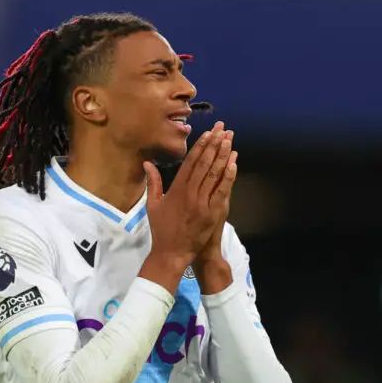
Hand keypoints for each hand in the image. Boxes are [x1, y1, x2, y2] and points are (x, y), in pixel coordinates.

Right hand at [139, 122, 230, 293]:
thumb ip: (153, 182)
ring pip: (214, 174)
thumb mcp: (153, 205)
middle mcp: (189, 193)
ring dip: (223, 155)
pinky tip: (234, 163)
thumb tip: (147, 163)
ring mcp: (201, 203)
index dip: (201, 146)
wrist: (171, 253)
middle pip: (204, 163)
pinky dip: (228, 176)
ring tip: (229, 140)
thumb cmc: (161, 230)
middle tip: (223, 129)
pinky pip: (222, 191)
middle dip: (214, 144)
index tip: (209, 133)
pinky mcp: (211, 213)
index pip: (190, 162)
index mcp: (176, 189)